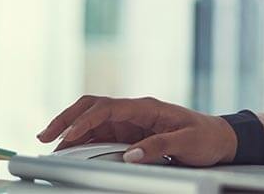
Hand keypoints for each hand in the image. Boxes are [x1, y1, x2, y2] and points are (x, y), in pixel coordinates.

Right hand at [36, 95, 238, 166]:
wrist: (219, 138)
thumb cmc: (206, 137)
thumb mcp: (188, 143)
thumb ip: (159, 146)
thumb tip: (130, 155)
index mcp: (147, 107)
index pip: (107, 108)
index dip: (84, 120)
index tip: (67, 136)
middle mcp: (134, 112)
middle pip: (92, 108)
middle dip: (66, 119)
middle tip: (44, 136)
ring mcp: (130, 123)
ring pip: (92, 122)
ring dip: (71, 133)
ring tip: (50, 148)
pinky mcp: (130, 135)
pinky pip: (101, 136)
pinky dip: (83, 143)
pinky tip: (71, 153)